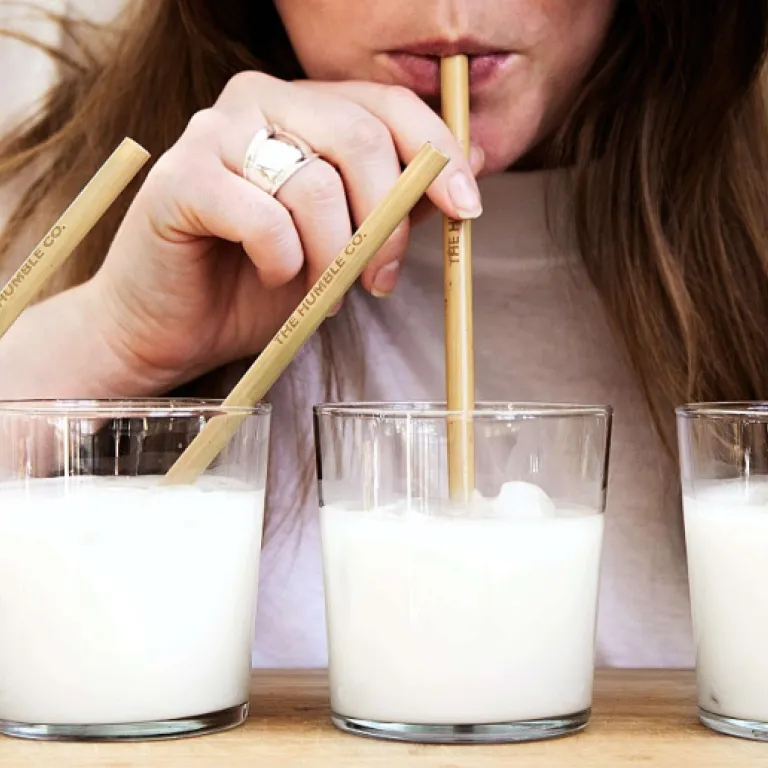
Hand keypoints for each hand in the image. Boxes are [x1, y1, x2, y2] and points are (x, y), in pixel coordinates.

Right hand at [87, 72, 483, 392]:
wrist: (172, 326)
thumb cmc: (255, 282)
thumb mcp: (342, 242)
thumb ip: (390, 203)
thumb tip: (460, 175)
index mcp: (302, 106)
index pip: (388, 106)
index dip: (438, 155)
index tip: (466, 209)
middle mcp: (258, 101)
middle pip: (359, 138)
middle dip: (385, 222)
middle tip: (379, 280)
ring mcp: (213, 134)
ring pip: (315, 184)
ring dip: (332, 257)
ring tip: (319, 294)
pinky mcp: (179, 178)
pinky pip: (264, 218)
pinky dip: (281, 262)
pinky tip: (272, 277)